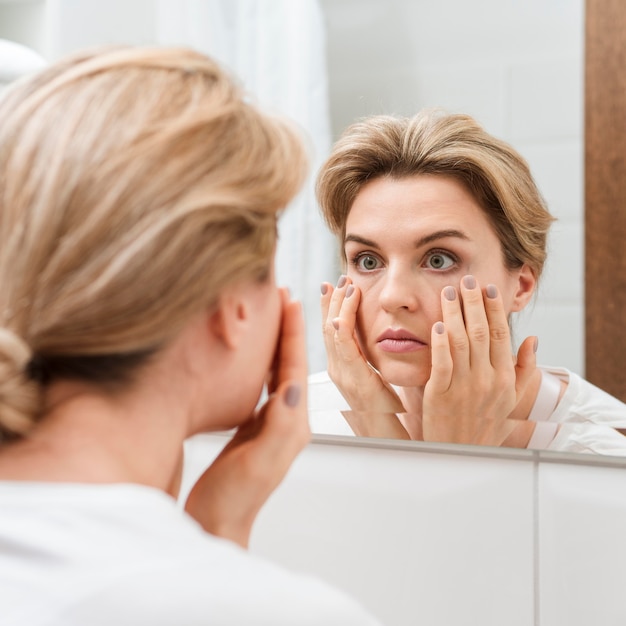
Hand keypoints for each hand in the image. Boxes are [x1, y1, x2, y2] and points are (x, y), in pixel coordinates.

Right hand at [184, 290, 309, 547]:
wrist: (217, 523)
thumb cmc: (236, 497)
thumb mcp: (260, 459)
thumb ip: (280, 423)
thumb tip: (293, 385)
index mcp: (293, 423)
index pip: (294, 368)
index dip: (292, 333)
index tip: (289, 300)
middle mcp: (286, 419)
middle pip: (289, 364)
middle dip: (286, 330)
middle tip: (280, 297)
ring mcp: (269, 422)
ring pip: (276, 372)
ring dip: (274, 343)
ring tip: (267, 316)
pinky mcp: (251, 427)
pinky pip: (260, 385)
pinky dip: (259, 363)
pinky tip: (250, 354)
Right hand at [322, 276, 408, 437]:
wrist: (391, 442)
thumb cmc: (388, 413)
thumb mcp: (377, 380)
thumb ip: (372, 361)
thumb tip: (375, 340)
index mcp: (343, 368)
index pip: (331, 330)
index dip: (330, 306)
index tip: (333, 284)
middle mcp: (338, 371)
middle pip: (327, 327)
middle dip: (331, 301)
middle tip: (336, 278)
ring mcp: (343, 377)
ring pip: (333, 334)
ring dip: (337, 307)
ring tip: (343, 285)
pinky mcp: (355, 384)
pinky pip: (345, 351)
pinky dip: (341, 330)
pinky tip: (341, 315)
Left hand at [422, 275, 536, 445]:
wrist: (462, 456)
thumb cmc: (484, 427)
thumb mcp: (511, 401)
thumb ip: (524, 370)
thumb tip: (533, 339)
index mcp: (504, 380)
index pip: (500, 335)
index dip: (494, 309)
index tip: (488, 288)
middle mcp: (487, 381)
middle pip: (481, 332)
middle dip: (473, 303)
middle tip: (466, 280)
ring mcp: (463, 388)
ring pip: (460, 342)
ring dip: (454, 313)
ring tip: (447, 292)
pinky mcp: (440, 396)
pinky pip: (441, 364)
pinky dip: (440, 342)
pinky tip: (437, 324)